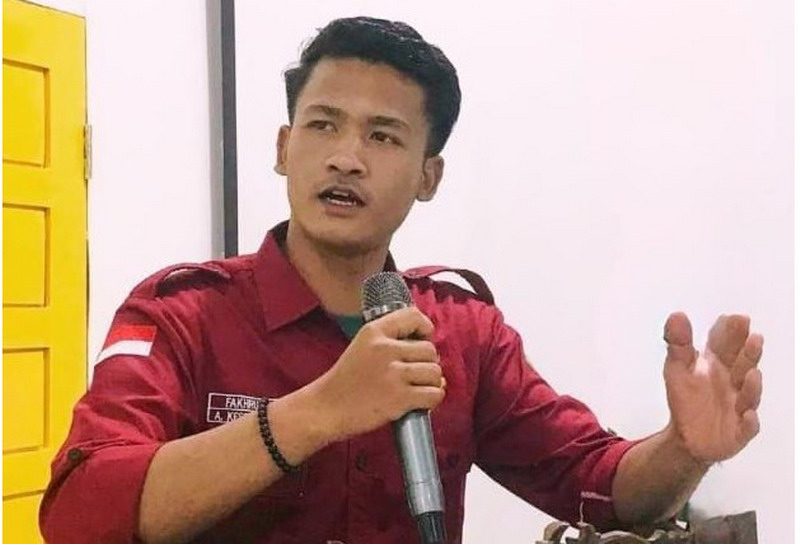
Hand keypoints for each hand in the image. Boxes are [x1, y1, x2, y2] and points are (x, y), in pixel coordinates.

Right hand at [309, 306, 444, 442]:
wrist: (326, 408)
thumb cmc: (345, 381)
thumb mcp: (362, 345)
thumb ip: (391, 340)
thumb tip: (429, 349)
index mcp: (374, 331)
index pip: (414, 316)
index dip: (424, 329)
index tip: (419, 342)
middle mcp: (385, 349)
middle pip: (430, 349)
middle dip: (427, 363)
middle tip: (414, 374)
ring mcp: (393, 374)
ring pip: (435, 372)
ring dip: (431, 383)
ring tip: (416, 388)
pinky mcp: (399, 398)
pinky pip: (434, 394)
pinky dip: (432, 399)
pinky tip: (420, 402)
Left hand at [663, 312, 763, 463]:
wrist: (687, 437)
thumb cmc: (687, 398)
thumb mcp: (676, 368)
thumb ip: (677, 342)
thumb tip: (677, 315)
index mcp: (717, 365)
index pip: (725, 346)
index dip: (729, 333)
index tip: (733, 318)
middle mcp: (732, 383)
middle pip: (742, 367)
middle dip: (749, 353)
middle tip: (753, 337)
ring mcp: (738, 407)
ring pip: (748, 395)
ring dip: (752, 386)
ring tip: (752, 373)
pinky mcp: (737, 432)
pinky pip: (746, 428)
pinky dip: (748, 422)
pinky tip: (747, 415)